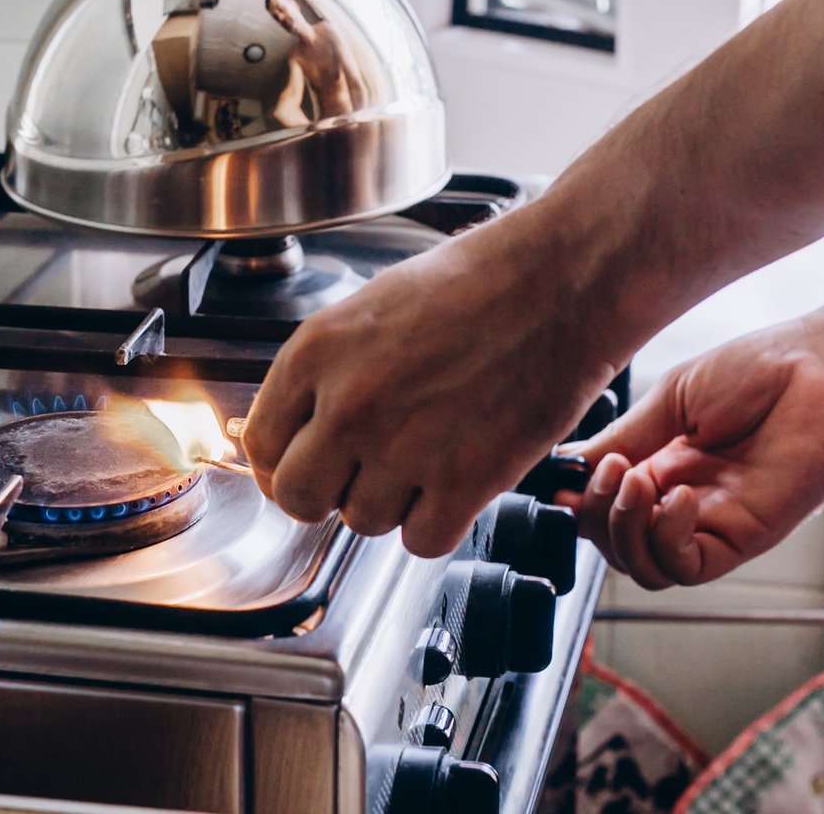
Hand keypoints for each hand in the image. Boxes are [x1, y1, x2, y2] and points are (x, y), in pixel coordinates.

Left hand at [243, 223, 622, 557]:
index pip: (260, 445)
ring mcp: (405, 447)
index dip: (284, 463)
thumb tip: (303, 429)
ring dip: (391, 503)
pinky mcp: (464, 481)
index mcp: (317, 352)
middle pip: (300, 498)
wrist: (562, 282)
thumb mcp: (374, 307)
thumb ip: (328, 372)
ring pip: (362, 522)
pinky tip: (454, 484)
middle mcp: (350, 404)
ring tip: (427, 457)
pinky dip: (437, 524)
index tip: (305, 466)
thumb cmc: (480, 283)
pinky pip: (420, 542)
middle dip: (328, 493)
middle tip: (361, 473)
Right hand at [556, 317, 823, 588]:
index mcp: (661, 465)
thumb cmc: (759, 370)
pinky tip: (678, 497)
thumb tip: (570, 466)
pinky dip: (667, 539)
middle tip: (609, 473)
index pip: (604, 508)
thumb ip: (622, 438)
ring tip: (636, 481)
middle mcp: (681, 500)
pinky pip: (687, 567)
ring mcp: (712, 522)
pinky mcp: (743, 537)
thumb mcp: (670, 398)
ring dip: (625, 530)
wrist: (821, 367)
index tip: (560, 486)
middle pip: (615, 544)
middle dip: (597, 514)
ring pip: (644, 567)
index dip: (578, 505)